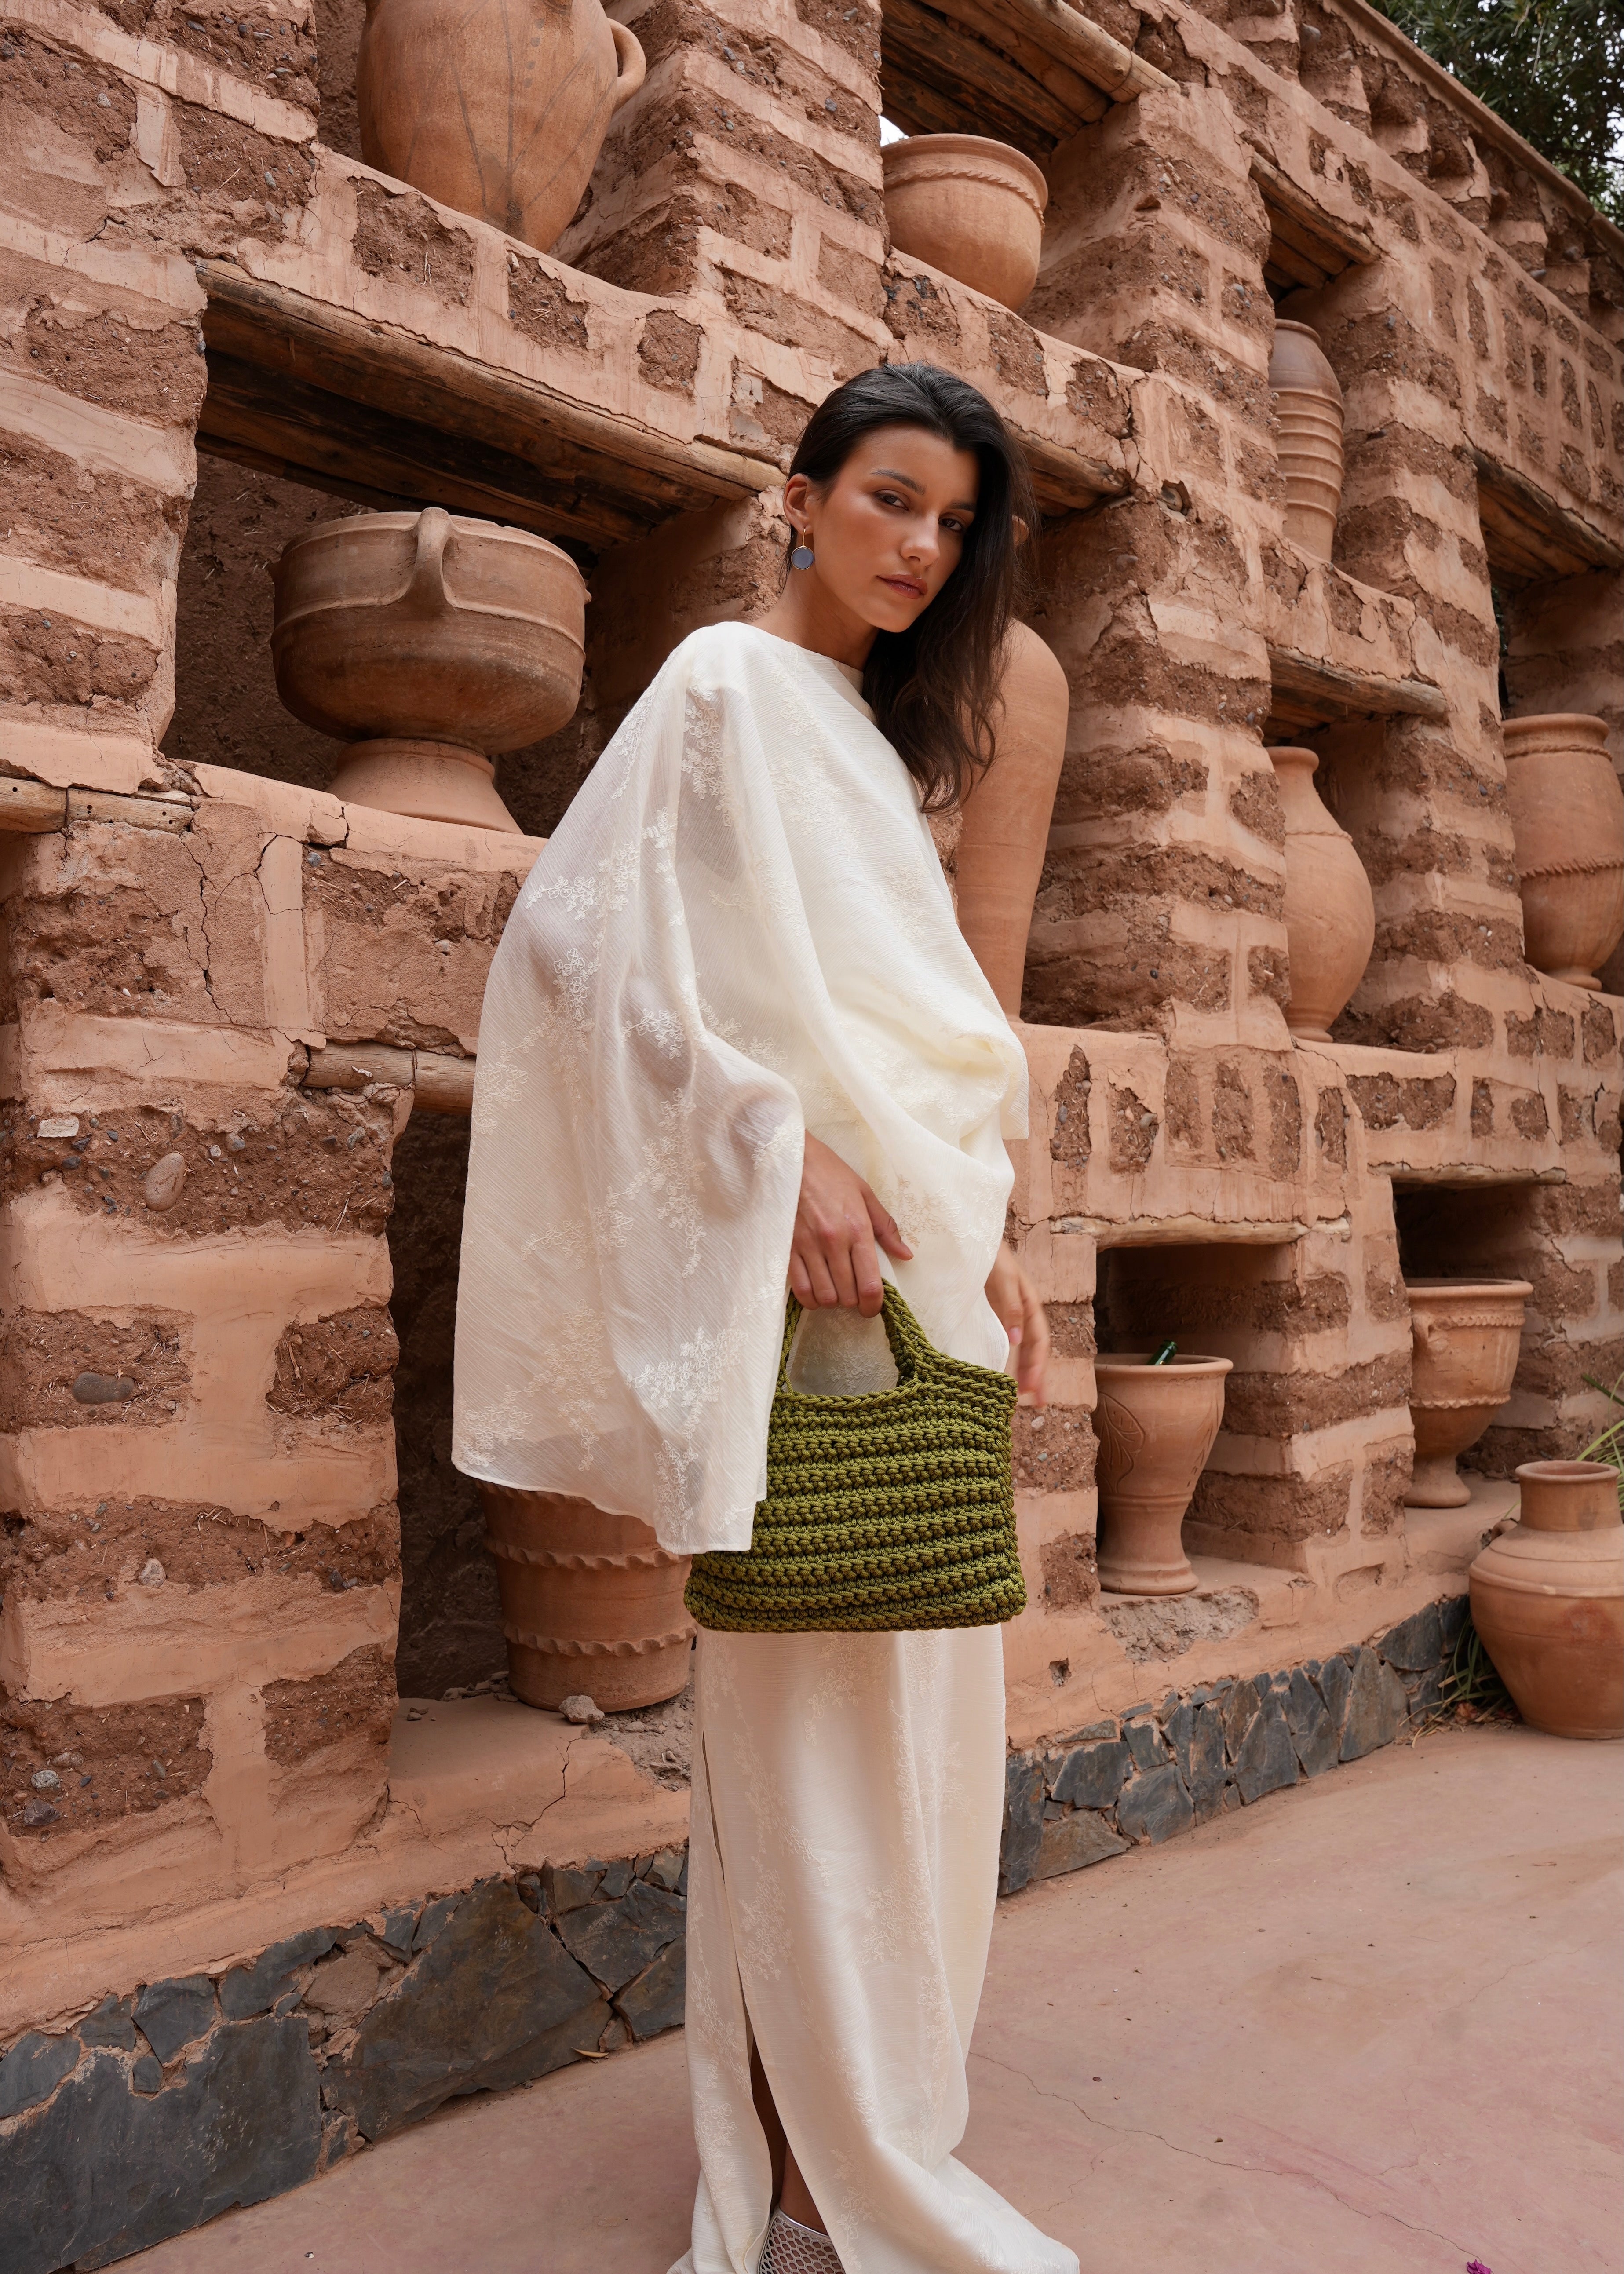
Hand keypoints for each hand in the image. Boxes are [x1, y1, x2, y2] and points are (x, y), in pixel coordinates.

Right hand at [790, 1134, 912, 1314]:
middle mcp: (834, 1242)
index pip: (869, 1284)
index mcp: (858, 1229)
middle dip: (853, 1301)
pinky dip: (809, 1297)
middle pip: (848, 1295)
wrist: (791, 1157)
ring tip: (834, 1289)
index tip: (872, 1308)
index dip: (873, 1306)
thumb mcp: (864, 1193)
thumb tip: (906, 1255)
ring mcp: (808, 1247)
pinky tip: (815, 1290)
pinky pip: (800, 1289)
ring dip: (832, 1300)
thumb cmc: (829, 1173)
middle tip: (853, 1292)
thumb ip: (886, 1228)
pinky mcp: (787, 1248)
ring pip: (824, 1296)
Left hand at [985, 1245, 1047, 1407]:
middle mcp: (1022, 1313)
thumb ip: (1010, 1305)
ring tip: (1024, 1397)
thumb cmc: (989, 1254)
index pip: (1039, 1341)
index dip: (1037, 1365)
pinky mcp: (993, 1318)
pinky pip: (1005, 1343)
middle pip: (1034, 1350)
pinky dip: (1008, 1361)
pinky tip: (1004, 1374)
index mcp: (1030, 1304)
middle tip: (1037, 1403)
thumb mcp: (1002, 1277)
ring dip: (1024, 1372)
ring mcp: (1008, 1317)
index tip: (1031, 1388)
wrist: (970, 1237)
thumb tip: (1017, 1341)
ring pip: (1022, 1349)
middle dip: (1037, 1375)